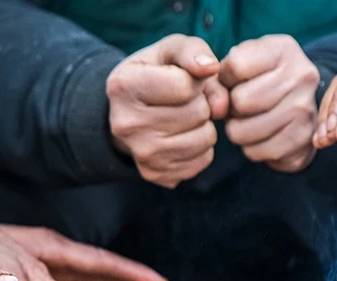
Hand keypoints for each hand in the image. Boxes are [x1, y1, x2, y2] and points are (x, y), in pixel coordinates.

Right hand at [107, 34, 229, 187]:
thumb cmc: (155, 74)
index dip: (195, 80)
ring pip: (205, 138)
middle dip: (200, 102)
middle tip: (184, 100)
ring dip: (204, 124)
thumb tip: (211, 69)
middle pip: (198, 113)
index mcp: (125, 86)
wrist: (128, 112)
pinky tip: (182, 135)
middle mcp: (127, 124)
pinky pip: (203, 160)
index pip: (185, 86)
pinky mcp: (155, 173)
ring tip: (185, 116)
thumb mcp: (169, 50)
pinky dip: (201, 146)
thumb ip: (193, 51)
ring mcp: (140, 153)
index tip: (183, 78)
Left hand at [219, 34, 319, 172]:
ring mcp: (305, 110)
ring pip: (243, 131)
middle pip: (241, 100)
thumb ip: (216, 78)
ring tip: (249, 120)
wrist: (296, 106)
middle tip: (241, 105)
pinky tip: (261, 136)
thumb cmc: (258, 81)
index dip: (225, 78)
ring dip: (237, 130)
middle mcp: (301, 76)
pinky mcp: (302, 142)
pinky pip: (255, 152)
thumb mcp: (239, 65)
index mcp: (284, 49)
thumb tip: (216, 109)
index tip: (234, 80)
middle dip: (231, 107)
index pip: (236, 65)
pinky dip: (250, 147)